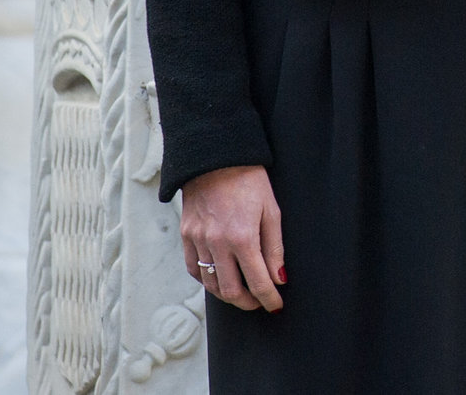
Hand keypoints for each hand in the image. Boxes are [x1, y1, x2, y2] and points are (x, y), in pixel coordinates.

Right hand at [181, 165, 285, 311]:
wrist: (216, 158)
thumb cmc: (250, 181)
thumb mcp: (271, 210)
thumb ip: (275, 248)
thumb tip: (279, 278)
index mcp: (242, 237)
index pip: (257, 281)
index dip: (269, 299)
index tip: (276, 306)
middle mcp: (217, 243)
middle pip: (230, 291)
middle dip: (247, 302)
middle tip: (260, 302)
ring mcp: (197, 240)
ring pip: (210, 283)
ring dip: (227, 294)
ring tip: (242, 292)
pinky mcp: (186, 235)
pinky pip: (193, 268)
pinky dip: (207, 279)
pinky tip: (219, 277)